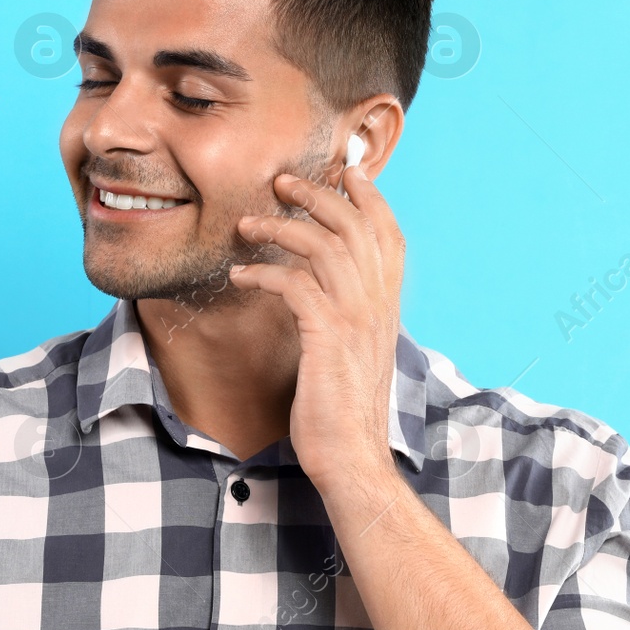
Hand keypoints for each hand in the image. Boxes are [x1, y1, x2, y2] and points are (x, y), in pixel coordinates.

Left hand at [228, 164, 405, 491]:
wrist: (352, 458)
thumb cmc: (343, 408)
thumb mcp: (353, 351)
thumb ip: (348, 314)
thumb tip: (324, 288)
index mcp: (387, 306)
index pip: (389, 234)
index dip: (371, 198)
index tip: (346, 172)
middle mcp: (377, 305)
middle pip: (355, 227)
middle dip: (318, 195)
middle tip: (283, 181)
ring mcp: (355, 320)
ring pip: (324, 246)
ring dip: (281, 227)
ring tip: (246, 224)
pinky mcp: (326, 338)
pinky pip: (295, 284)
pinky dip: (263, 271)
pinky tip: (239, 274)